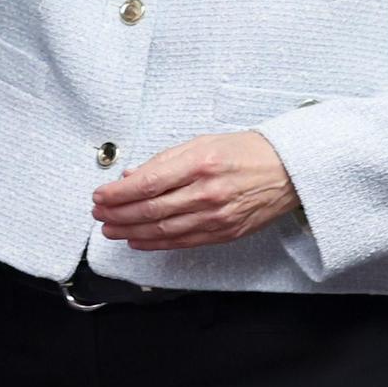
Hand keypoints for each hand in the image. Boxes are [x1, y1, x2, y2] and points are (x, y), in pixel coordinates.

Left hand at [90, 131, 299, 249]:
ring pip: (163, 230)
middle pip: (151, 209)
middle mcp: (207, 192)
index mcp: (199, 164)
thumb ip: (165, 160)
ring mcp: (217, 216)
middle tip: (99, 215)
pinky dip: (156, 243)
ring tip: (111, 230)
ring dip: (131, 231)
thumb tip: (132, 175)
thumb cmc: (245, 152)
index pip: (148, 183)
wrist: (288, 170)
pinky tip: (138, 240)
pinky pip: (183, 242)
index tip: (101, 196)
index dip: (118, 193)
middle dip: (119, 214)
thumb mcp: (202, 143)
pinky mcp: (225, 233)